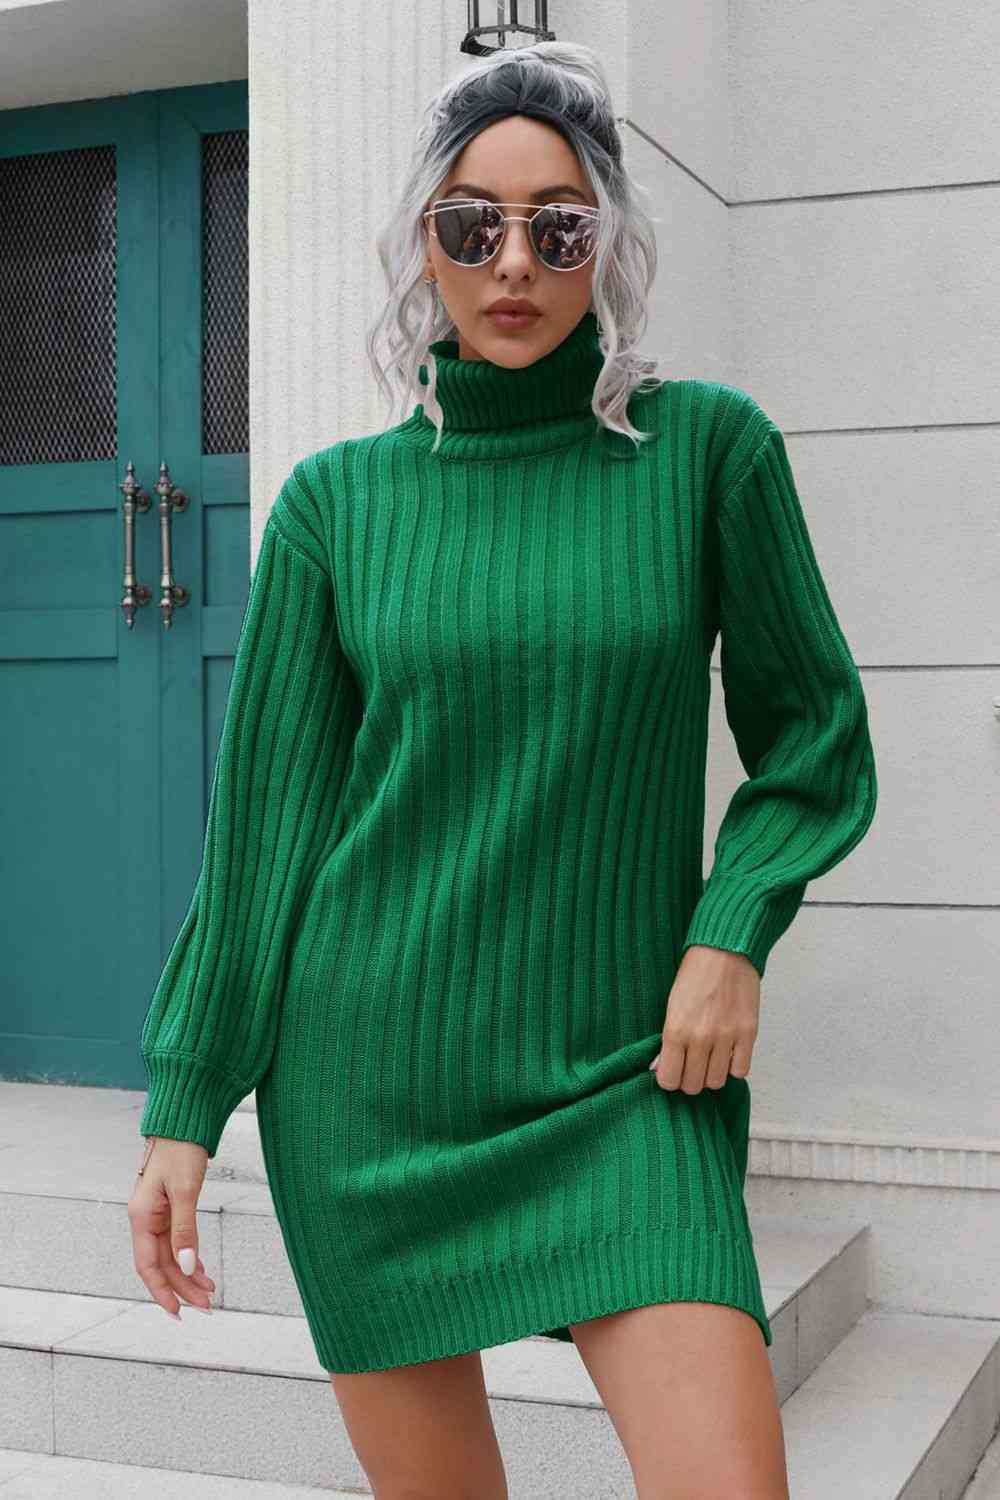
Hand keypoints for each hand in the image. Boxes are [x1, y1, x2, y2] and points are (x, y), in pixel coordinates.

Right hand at [127, 1136, 215, 1318]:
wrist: (182, 1123)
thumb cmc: (181, 1150)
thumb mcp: (185, 1190)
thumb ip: (185, 1230)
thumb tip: (186, 1266)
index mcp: (141, 1218)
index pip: (148, 1266)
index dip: (162, 1292)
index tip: (178, 1312)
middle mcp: (145, 1220)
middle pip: (162, 1265)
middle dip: (183, 1287)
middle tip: (207, 1306)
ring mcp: (155, 1215)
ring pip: (170, 1255)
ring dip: (188, 1274)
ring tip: (209, 1291)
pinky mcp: (168, 1209)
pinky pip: (175, 1242)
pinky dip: (188, 1257)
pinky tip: (201, 1268)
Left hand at [648, 945, 760, 1093]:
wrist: (723, 950)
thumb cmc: (695, 975)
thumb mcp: (671, 1006)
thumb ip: (667, 1040)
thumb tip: (660, 1067)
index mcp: (676, 1029)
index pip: (669, 1080)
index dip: (670, 1079)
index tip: (673, 1071)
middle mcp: (700, 1037)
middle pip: (693, 1085)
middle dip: (690, 1080)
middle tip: (691, 1066)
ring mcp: (726, 1036)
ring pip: (717, 1082)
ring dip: (712, 1075)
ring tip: (710, 1060)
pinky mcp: (748, 1033)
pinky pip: (741, 1071)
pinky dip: (734, 1067)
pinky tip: (729, 1054)